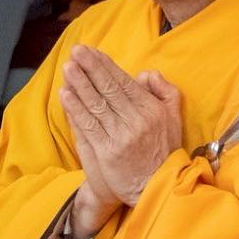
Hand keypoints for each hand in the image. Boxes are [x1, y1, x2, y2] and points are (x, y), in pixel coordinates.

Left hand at [58, 46, 183, 232]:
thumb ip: (165, 93)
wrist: (158, 187)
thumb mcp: (174, 119)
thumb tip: (145, 73)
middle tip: (76, 51)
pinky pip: (88, 126)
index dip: (106, 66)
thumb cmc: (164, 151)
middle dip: (91, 68)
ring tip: (68, 67)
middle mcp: (136, 120)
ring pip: (96, 104)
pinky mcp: (107, 152)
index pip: (124, 82)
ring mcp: (121, 136)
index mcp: (151, 110)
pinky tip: (65, 94)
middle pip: (108, 89)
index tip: (92, 52)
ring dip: (80, 84)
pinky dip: (75, 109)